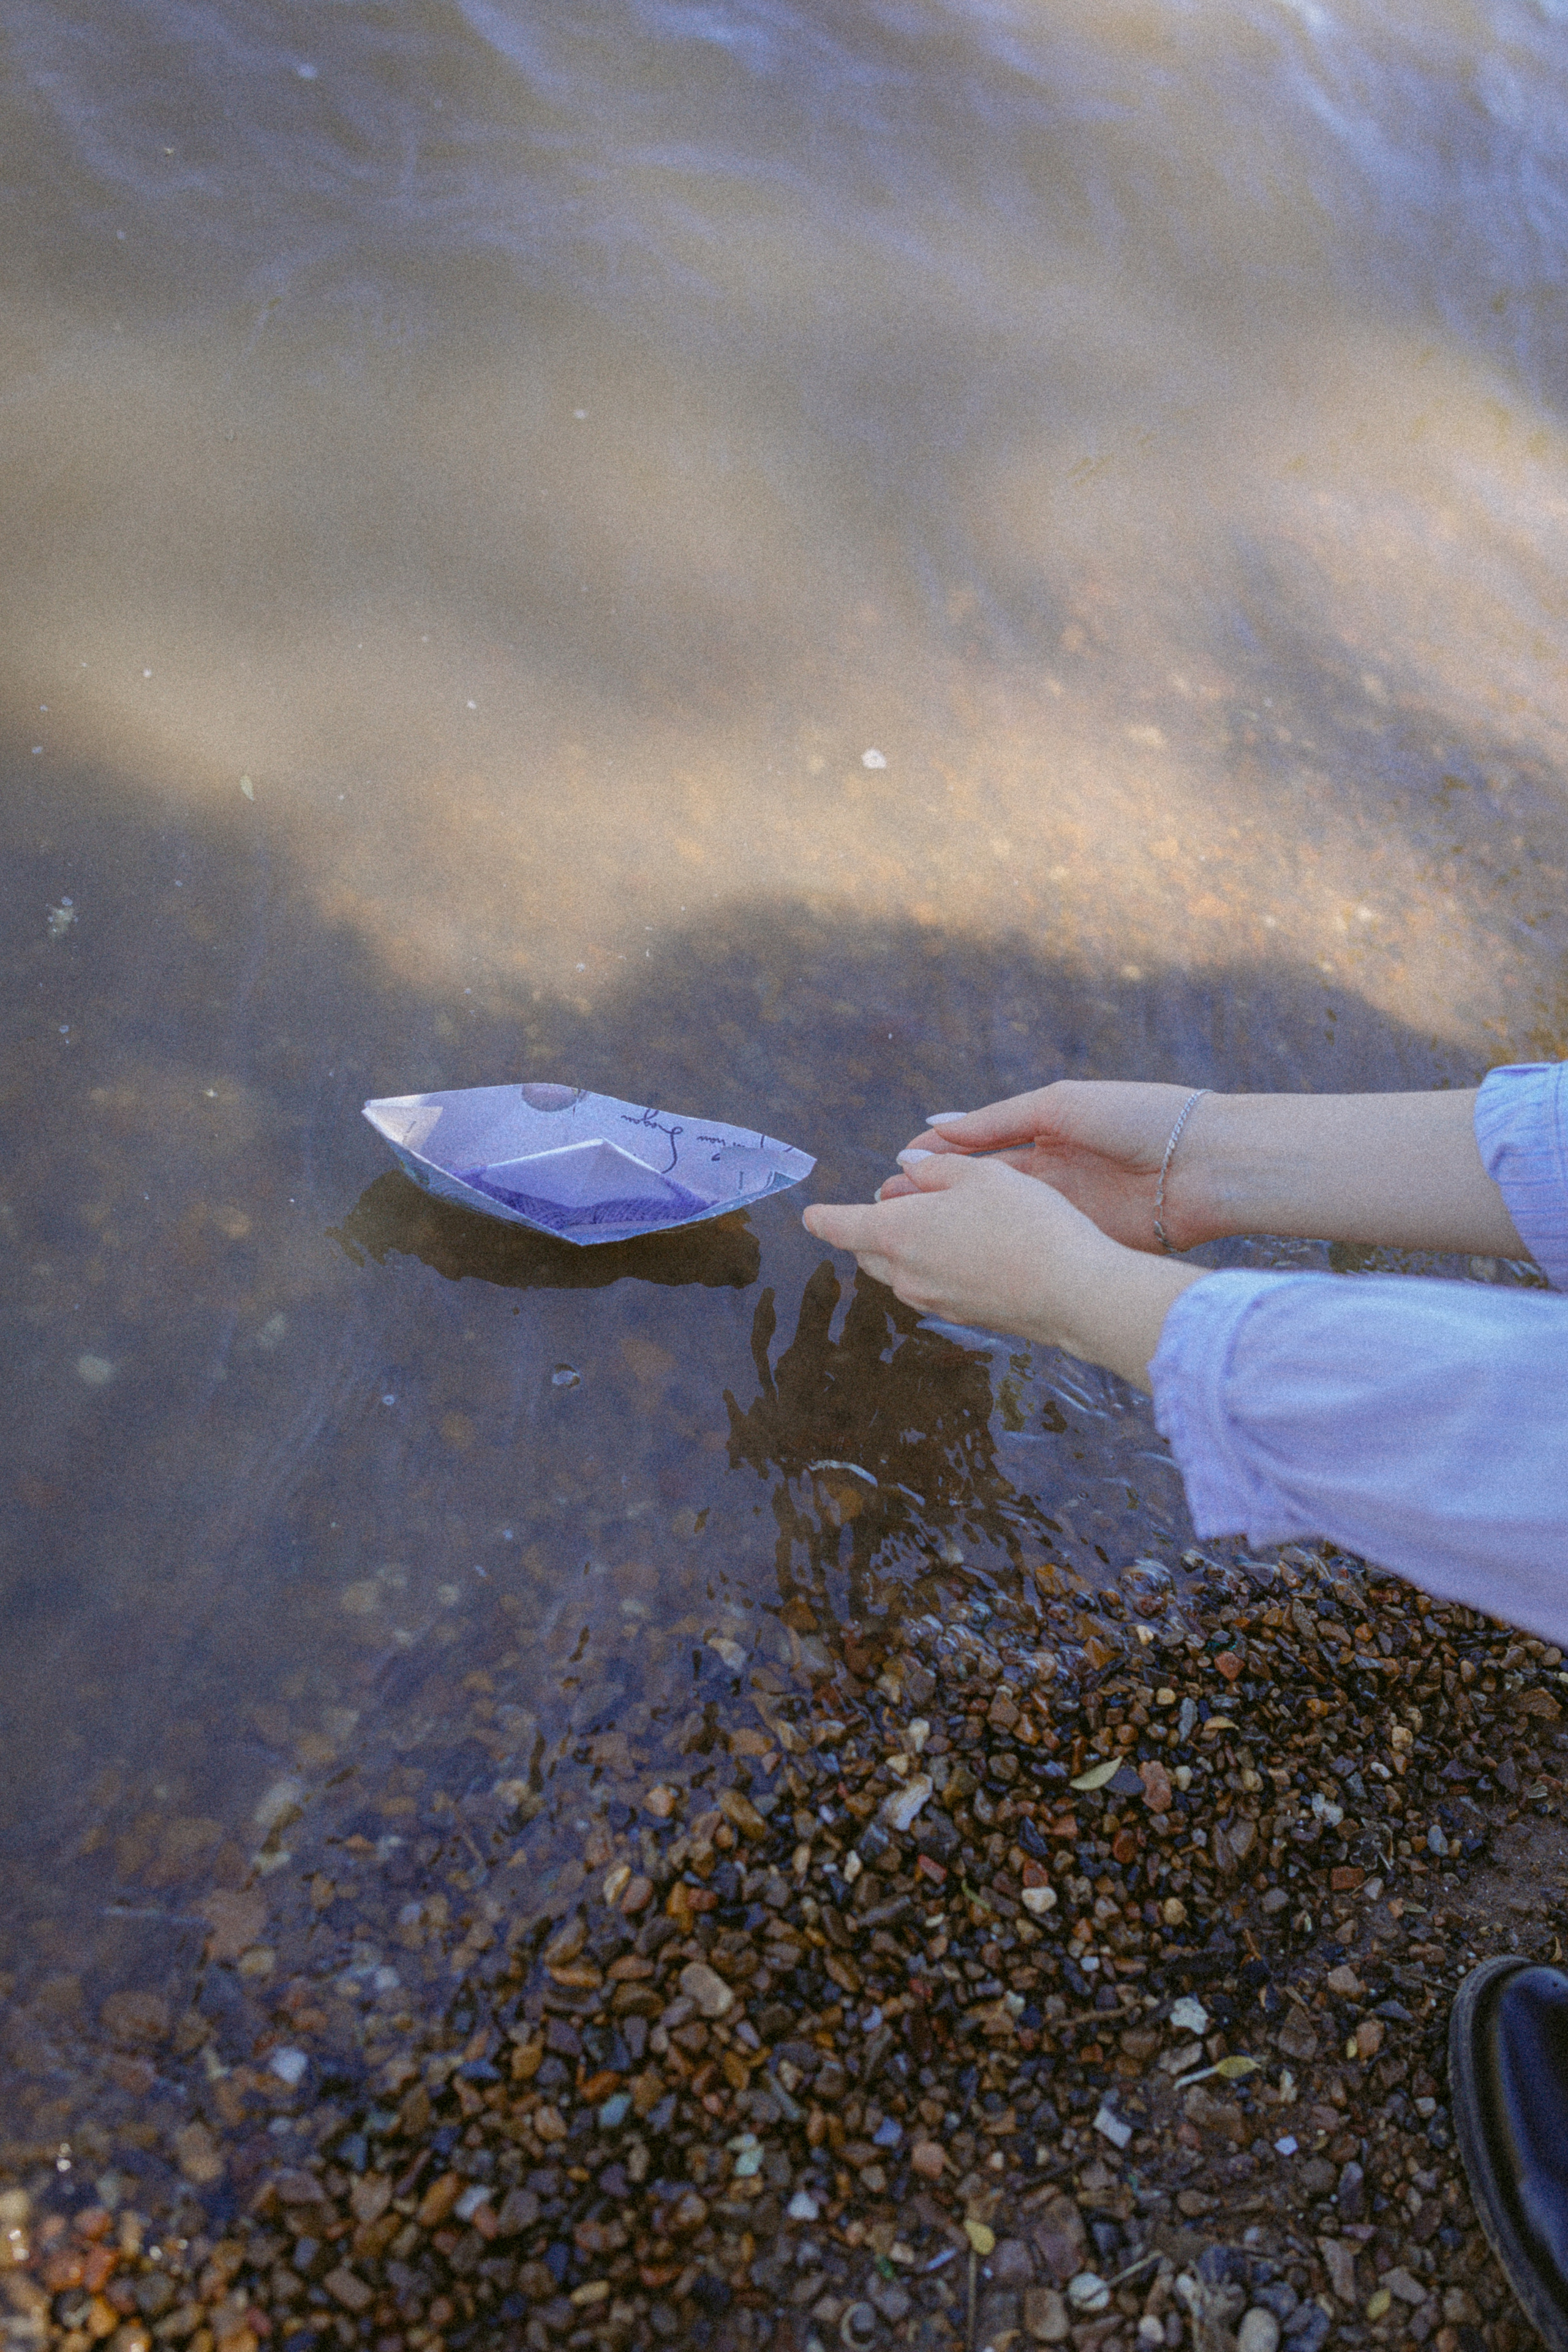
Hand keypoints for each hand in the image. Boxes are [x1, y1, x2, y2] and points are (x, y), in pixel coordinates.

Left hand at [802, 1151, 1202, 1390]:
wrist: (1073, 1292)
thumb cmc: (1026, 1223)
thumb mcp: (979, 1175)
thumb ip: (935, 1168)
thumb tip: (907, 1167)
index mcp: (896, 1234)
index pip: (839, 1227)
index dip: (821, 1217)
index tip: (808, 1215)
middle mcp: (905, 1274)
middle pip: (868, 1251)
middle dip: (868, 1228)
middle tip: (889, 1203)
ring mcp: (934, 1301)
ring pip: (899, 1271)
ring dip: (903, 1248)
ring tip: (931, 1222)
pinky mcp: (964, 1316)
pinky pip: (932, 1286)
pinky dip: (934, 1266)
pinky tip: (966, 1250)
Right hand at [877, 1080, 1217, 1252]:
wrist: (1206, 1162)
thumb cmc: (1137, 1117)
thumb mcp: (1057, 1106)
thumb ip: (996, 1122)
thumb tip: (935, 1128)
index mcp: (1047, 1132)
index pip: (980, 1150)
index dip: (938, 1163)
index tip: (894, 1173)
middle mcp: (1053, 1173)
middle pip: (983, 1191)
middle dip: (936, 1200)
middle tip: (884, 1211)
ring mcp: (1068, 1210)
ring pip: (1002, 1222)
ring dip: (958, 1230)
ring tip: (909, 1238)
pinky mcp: (1085, 1241)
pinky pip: (1034, 1247)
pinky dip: (998, 1253)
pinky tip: (960, 1262)